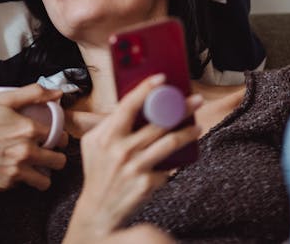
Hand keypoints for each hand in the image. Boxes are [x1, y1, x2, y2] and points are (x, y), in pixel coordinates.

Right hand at [0, 84, 67, 190]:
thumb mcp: (4, 98)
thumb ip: (34, 94)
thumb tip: (57, 93)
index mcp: (29, 130)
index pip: (61, 137)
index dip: (60, 135)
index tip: (55, 136)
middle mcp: (26, 153)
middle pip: (59, 162)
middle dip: (56, 157)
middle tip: (47, 152)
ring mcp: (15, 170)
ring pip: (44, 181)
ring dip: (42, 174)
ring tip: (34, 165)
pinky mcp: (3, 183)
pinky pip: (21, 185)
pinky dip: (20, 179)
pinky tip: (12, 167)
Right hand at [64, 74, 202, 240]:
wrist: (98, 210)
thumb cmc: (97, 171)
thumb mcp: (93, 144)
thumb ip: (109, 123)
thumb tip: (133, 104)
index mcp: (105, 137)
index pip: (127, 106)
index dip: (145, 90)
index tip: (161, 78)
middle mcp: (121, 150)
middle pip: (157, 123)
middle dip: (180, 108)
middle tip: (195, 100)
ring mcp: (135, 167)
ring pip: (170, 142)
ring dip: (187, 132)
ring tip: (196, 126)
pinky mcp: (147, 183)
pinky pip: (168, 166)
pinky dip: (175, 159)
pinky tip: (182, 154)